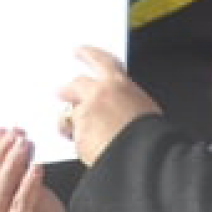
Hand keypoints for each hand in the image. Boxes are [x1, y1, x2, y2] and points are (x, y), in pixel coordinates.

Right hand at [0, 129, 67, 211]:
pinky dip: (27, 184)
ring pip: (0, 190)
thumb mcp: (29, 190)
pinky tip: (36, 169)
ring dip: (13, 164)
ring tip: (25, 146)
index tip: (1, 130)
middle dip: (2, 152)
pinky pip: (19, 205)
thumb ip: (20, 172)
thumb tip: (19, 141)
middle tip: (17, 136)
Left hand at [57, 47, 160, 165]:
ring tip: (83, 135)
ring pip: (69, 113)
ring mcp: (85, 114)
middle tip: (60, 93)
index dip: (87, 54)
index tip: (78, 51)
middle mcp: (98, 94)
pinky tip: (92, 150)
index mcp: (119, 84)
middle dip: (67, 90)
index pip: (100, 60)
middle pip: (75, 84)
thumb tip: (115, 106)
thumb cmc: (151, 137)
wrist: (147, 159)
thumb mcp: (143, 108)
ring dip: (71, 122)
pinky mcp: (78, 134)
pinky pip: (73, 136)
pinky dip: (78, 142)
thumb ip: (123, 100)